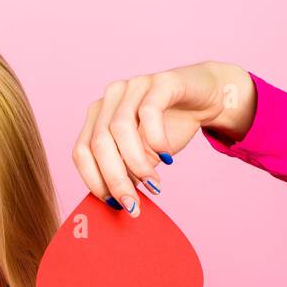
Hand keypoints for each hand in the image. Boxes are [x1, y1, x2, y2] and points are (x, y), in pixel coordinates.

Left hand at [72, 60, 254, 216]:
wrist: (205, 99)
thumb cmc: (168, 129)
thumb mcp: (143, 157)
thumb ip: (127, 173)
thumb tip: (118, 203)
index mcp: (98, 116)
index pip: (82, 152)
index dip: (94, 181)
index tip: (113, 204)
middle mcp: (110, 98)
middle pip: (99, 143)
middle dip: (115, 179)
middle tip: (132, 204)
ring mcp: (133, 86)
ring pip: (120, 128)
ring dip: (136, 163)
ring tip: (153, 183)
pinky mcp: (160, 82)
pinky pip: (149, 112)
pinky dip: (156, 140)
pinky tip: (166, 157)